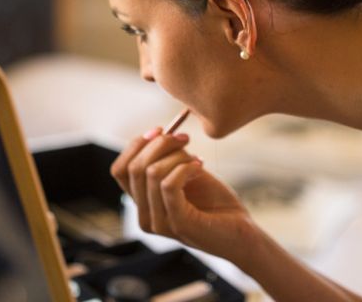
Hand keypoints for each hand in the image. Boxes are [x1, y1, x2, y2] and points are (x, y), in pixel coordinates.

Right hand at [110, 129, 255, 262]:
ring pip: (151, 172)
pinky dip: (185, 167)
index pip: (119, 169)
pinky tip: (201, 166)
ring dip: (178, 156)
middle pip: (134, 167)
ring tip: (197, 159)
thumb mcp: (186, 174)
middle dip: (160, 144)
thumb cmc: (215, 203)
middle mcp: (145, 217)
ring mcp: (159, 223)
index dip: (136, 144)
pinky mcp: (178, 224)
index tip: (160, 129)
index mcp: (143, 204)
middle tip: (185, 138)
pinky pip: (169, 184)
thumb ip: (168, 158)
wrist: (241, 233)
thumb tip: (159, 133)